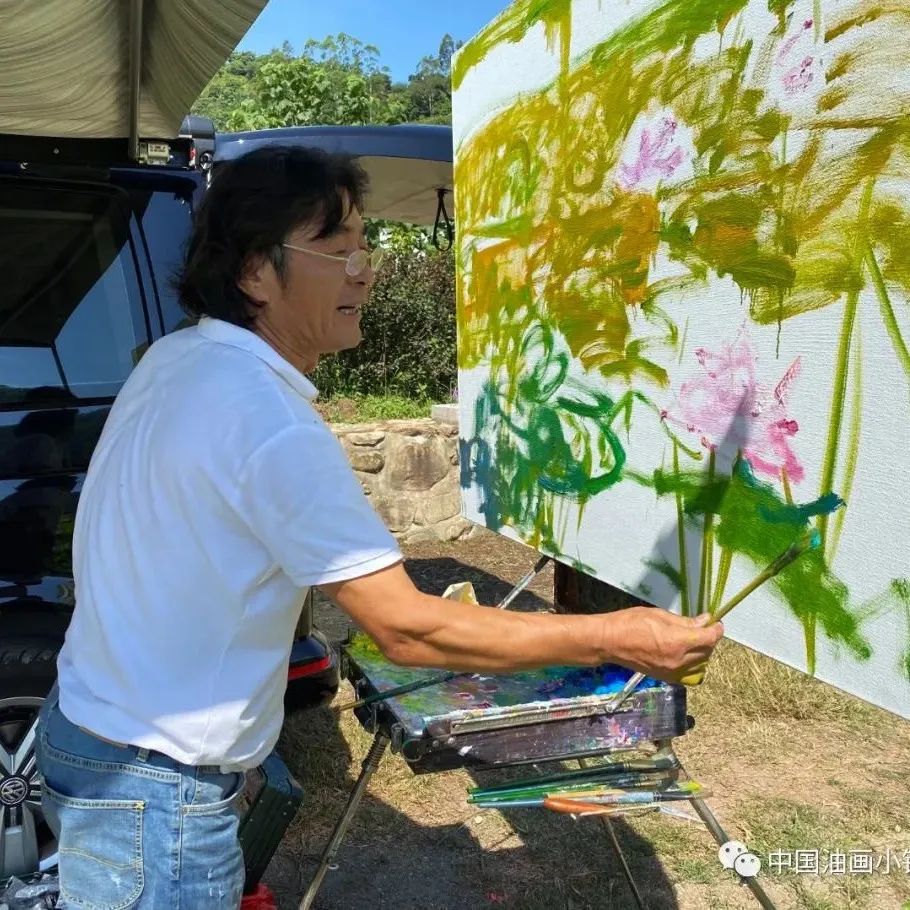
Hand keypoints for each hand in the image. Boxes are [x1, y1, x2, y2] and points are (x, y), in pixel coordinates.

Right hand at [604, 607, 722, 684]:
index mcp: (677, 642)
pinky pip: (688, 674)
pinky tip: (684, 653)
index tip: (716, 622)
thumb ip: (684, 622)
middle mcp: (678, 661)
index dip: (716, 630)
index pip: (709, 638)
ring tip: (693, 640)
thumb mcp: (659, 615)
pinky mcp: (666, 677)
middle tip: (703, 627)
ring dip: (702, 652)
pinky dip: (692, 664)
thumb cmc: (631, 622)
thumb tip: (704, 621)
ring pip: (700, 665)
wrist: (610, 642)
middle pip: (707, 652)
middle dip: (709, 639)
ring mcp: (672, 672)